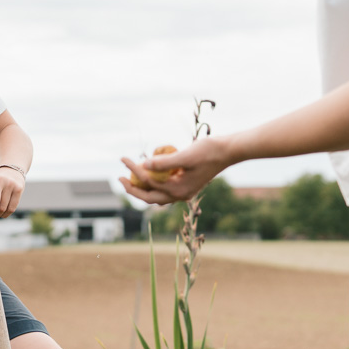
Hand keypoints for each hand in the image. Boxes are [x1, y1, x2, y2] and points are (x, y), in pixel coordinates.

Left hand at [119, 136, 233, 205]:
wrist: (228, 151)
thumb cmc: (209, 151)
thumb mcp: (185, 155)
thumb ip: (165, 162)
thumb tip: (144, 165)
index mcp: (179, 190)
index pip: (149, 182)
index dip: (134, 170)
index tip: (123, 159)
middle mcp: (180, 195)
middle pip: (149, 198)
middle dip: (133, 189)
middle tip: (119, 178)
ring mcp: (184, 192)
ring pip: (157, 196)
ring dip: (142, 189)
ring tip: (130, 178)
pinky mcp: (186, 185)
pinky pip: (165, 190)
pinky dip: (154, 184)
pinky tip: (149, 173)